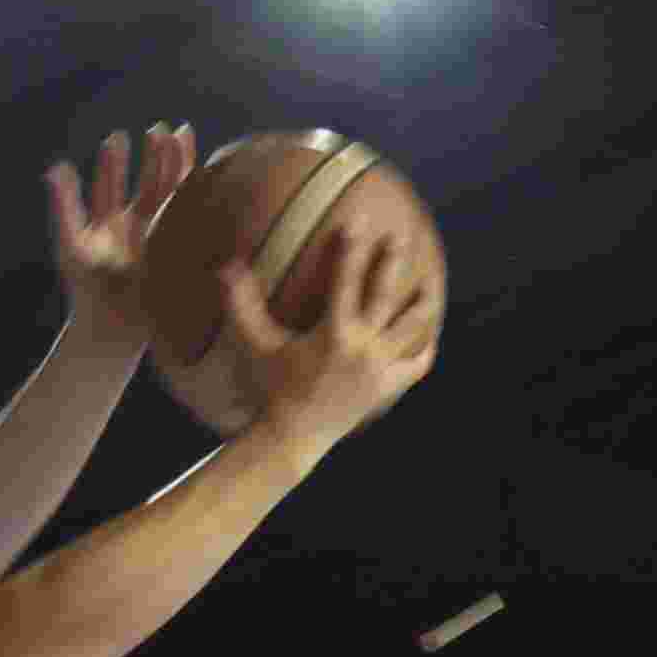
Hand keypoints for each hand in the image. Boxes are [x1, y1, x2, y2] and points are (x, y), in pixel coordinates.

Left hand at [43, 126, 196, 346]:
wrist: (113, 330)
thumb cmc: (87, 290)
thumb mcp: (72, 244)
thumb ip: (65, 205)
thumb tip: (54, 166)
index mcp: (108, 225)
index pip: (111, 186)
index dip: (113, 163)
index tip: (117, 138)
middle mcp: (134, 229)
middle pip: (146, 185)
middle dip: (153, 158)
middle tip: (159, 129)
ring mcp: (158, 239)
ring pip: (170, 197)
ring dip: (176, 169)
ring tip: (181, 136)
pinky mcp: (177, 251)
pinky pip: (190, 219)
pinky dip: (198, 196)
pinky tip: (207, 172)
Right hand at [200, 224, 440, 442]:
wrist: (293, 436)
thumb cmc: (272, 387)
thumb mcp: (256, 344)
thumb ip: (241, 304)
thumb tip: (225, 266)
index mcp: (334, 333)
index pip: (346, 279)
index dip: (352, 248)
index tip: (358, 220)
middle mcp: (363, 347)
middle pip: (386, 295)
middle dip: (393, 262)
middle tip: (401, 235)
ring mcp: (379, 369)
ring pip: (411, 329)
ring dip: (422, 305)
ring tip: (432, 284)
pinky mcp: (386, 388)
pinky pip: (415, 367)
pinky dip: (423, 351)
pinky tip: (427, 336)